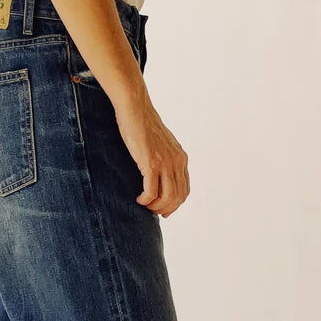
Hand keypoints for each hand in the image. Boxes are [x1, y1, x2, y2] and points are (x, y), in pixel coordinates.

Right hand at [115, 91, 189, 216]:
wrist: (136, 108)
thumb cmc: (143, 125)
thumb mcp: (160, 144)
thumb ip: (164, 158)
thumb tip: (157, 173)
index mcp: (181, 158)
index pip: (184, 190)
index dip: (174, 204)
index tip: (162, 210)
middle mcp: (177, 162)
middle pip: (178, 197)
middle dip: (165, 209)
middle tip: (151, 212)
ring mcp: (165, 163)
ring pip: (167, 197)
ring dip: (155, 207)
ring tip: (144, 205)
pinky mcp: (151, 163)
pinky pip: (152, 191)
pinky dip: (146, 200)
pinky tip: (139, 199)